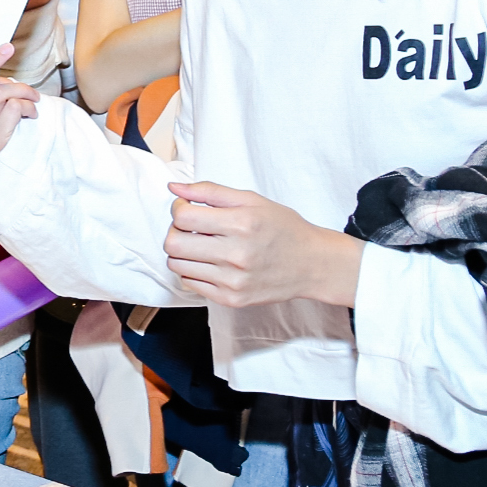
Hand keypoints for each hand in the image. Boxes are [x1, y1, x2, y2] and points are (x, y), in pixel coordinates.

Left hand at [161, 181, 362, 308]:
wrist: (312, 265)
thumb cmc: (283, 228)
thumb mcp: (251, 200)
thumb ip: (210, 191)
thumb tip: (174, 187)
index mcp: (242, 224)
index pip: (183, 217)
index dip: (178, 208)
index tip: (187, 207)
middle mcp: (236, 255)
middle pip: (173, 244)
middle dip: (175, 231)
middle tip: (191, 227)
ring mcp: (233, 281)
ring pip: (177, 265)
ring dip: (182, 252)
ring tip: (202, 244)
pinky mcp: (231, 299)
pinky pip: (190, 283)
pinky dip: (193, 270)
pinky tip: (211, 262)